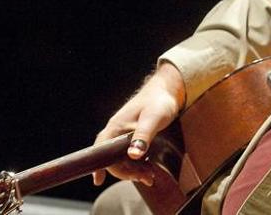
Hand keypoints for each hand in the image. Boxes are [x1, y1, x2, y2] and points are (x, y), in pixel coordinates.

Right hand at [92, 62, 185, 185]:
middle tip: (146, 178)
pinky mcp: (133, 136)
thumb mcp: (153, 119)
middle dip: (126, 172)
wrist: (168, 91)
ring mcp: (123, 134)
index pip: (102, 153)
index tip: (110, 179)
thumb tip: (133, 155)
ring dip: (133, 170)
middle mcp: (116, 132)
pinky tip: (147, 168)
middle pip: (111, 159)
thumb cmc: (159, 102)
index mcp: (115, 127)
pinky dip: (137, 164)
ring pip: (120, 158)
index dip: (104, 168)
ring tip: (149, 176)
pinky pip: (128, 154)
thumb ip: (143, 136)